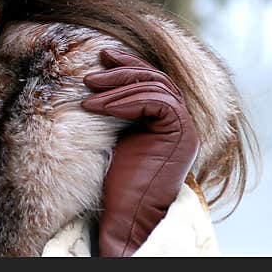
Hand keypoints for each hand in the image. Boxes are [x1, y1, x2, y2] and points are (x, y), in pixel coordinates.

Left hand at [81, 49, 197, 256]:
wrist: (127, 214)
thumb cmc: (118, 181)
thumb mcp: (117, 135)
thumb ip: (121, 110)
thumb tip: (101, 81)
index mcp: (169, 121)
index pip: (154, 80)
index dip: (131, 64)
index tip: (104, 57)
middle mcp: (182, 123)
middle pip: (156, 79)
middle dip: (122, 71)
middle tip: (91, 72)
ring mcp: (184, 128)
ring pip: (154, 87)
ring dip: (116, 86)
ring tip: (87, 91)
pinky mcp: (180, 133)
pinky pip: (155, 102)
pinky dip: (125, 101)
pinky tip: (98, 107)